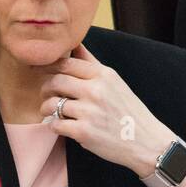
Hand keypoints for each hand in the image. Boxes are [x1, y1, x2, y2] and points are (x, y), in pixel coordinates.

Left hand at [38, 42, 172, 176]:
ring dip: (46, 108)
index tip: (39, 70)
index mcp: (103, 75)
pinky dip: (54, 125)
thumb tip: (75, 45)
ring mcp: (89, 111)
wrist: (146, 141)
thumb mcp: (115, 82)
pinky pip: (55, 124)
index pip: (66, 63)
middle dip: (45, 88)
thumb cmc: (128, 112)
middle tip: (46, 94)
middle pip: (55, 81)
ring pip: (52, 103)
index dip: (48, 66)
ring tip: (50, 111)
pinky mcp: (83, 132)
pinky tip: (60, 125)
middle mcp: (95, 90)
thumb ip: (92, 64)